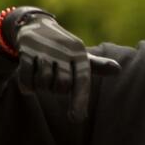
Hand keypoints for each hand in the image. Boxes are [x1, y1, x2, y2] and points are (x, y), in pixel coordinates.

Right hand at [4, 9, 119, 123]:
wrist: (35, 25)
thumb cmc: (62, 48)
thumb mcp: (79, 55)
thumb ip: (96, 66)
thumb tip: (118, 70)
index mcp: (78, 54)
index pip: (82, 80)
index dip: (79, 101)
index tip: (76, 119)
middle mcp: (63, 50)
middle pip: (62, 86)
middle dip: (57, 90)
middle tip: (53, 80)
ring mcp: (44, 50)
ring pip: (44, 82)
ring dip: (41, 87)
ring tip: (41, 77)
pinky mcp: (26, 51)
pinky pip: (26, 77)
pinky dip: (27, 86)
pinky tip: (28, 86)